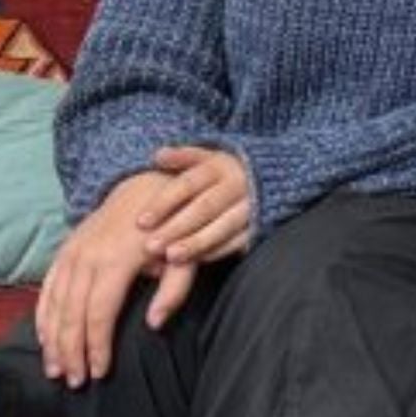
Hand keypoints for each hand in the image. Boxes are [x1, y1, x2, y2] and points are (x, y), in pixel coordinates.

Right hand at [36, 171, 178, 388]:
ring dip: (52, 341)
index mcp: (116, 261)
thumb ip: (175, 291)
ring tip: (55, 370)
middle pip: (72, 314)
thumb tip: (155, 325)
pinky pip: (47, 288)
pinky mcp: (64, 252)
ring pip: (55, 304)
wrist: (145, 188)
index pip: (100, 313)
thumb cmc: (172, 229)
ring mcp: (71, 253)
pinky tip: (44, 340)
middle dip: (71, 351)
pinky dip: (43, 316)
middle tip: (74, 382)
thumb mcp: (186, 256)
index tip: (99, 372)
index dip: (97, 345)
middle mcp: (87, 257)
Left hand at [135, 145, 252, 264]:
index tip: (141, 222)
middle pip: (204, 207)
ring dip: (196, 242)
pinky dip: (217, 251)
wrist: (275, 176)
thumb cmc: (224, 172)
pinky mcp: (261, 224)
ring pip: (223, 226)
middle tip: (151, 246)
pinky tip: (196, 261)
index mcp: (219, 166)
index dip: (164, 203)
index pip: (188, 184)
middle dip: (176, 227)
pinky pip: (239, 240)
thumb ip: (183, 157)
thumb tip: (157, 155)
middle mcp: (237, 185)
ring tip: (172, 256)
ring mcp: (251, 206)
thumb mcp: (207, 157)